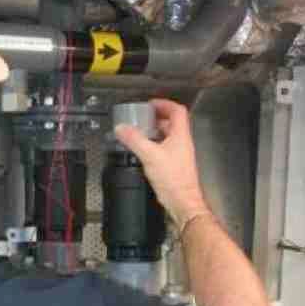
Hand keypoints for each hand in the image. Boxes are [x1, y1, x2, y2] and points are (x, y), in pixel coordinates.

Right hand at [114, 99, 209, 227]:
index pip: (177, 111)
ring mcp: (179, 155)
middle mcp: (182, 143)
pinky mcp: (174, 165)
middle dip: (157, 117)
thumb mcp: (150, 155)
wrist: (182, 201)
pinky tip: (144, 150)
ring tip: (141, 131)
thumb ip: (135, 140)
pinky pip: (165, 148)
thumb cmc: (173, 179)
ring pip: (168, 136)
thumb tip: (122, 128)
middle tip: (143, 117)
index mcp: (180, 136)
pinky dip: (154, 144)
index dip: (164, 104)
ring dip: (155, 131)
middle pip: (173, 122)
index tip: (151, 104)